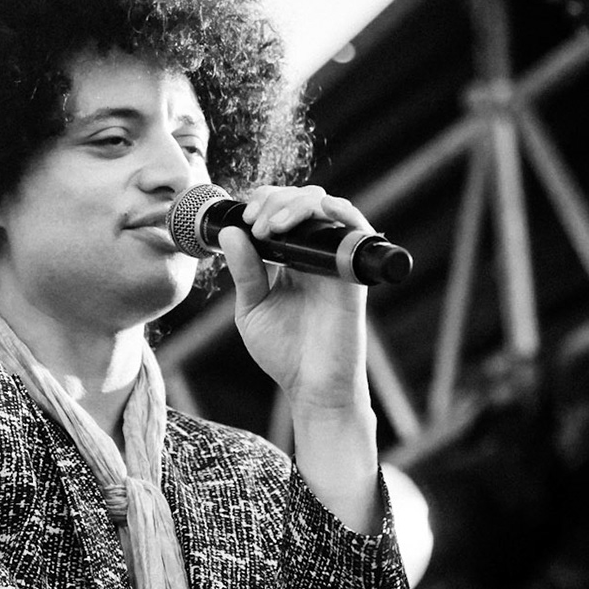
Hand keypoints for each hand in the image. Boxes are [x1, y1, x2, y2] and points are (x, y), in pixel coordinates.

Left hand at [220, 185, 374, 413]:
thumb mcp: (252, 308)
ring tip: (273, 226)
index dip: (264, 202)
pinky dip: (341, 211)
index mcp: (291, 260)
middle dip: (275, 201)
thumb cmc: (285, 354)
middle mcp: (315, 255)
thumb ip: (245, 271)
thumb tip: (231, 232)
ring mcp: (335, 261)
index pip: (282, 211)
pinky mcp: (353, 272)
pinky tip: (319, 211)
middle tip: (256, 224)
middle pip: (303, 201)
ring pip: (326, 207)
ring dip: (297, 205)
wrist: (313, 387)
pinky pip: (357, 229)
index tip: (245, 219)